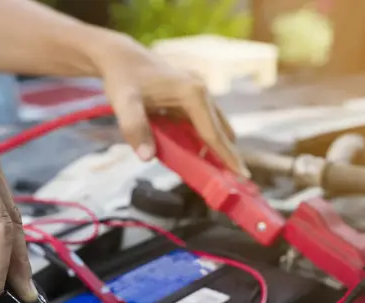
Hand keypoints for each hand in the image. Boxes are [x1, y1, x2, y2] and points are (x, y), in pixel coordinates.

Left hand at [89, 31, 249, 176]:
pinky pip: (205, 122)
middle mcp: (202, 92)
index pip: (214, 134)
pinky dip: (205, 139)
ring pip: (216, 126)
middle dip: (226, 156)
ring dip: (216, 148)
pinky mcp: (193, 95)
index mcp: (193, 94)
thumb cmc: (123, 79)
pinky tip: (198, 154)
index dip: (228, 157)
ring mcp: (199, 92)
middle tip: (229, 182)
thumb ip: (134, 129)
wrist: (121, 57)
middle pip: (221, 131)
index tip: (243, 176)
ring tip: (216, 173)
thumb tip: (146, 157)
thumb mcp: (124, 104)